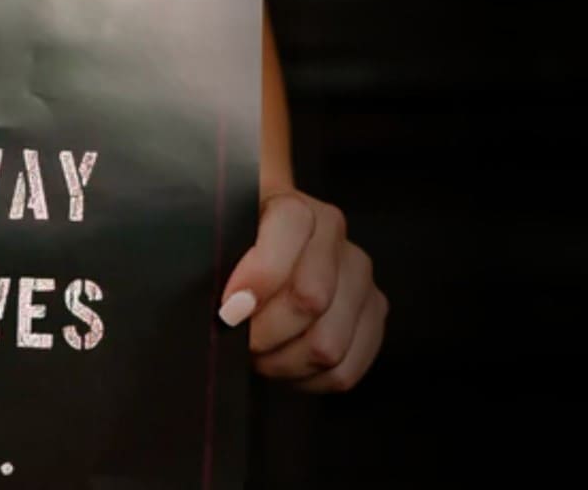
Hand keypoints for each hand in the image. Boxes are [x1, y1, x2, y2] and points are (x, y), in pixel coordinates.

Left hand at [217, 188, 386, 391]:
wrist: (260, 251)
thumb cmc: (231, 247)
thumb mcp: (217, 235)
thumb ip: (215, 249)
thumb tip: (224, 300)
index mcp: (294, 207)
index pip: (289, 235)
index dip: (259, 278)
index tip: (228, 310)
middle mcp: (334, 236)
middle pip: (310, 299)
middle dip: (264, 331)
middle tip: (237, 339)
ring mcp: (359, 276)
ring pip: (328, 343)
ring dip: (282, 361)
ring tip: (257, 354)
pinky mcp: (373, 314)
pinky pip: (344, 370)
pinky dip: (306, 379)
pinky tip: (283, 363)